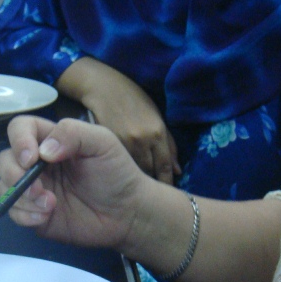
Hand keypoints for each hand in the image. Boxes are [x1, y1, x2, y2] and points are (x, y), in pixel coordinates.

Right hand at [0, 115, 153, 250]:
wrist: (128, 213)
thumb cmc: (116, 173)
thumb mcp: (102, 142)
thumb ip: (73, 134)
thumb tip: (42, 150)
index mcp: (51, 140)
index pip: (20, 128)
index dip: (18, 140)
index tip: (31, 158)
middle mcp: (37, 163)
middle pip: (5, 160)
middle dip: (14, 173)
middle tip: (38, 187)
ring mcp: (34, 189)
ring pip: (4, 187)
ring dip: (21, 197)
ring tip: (50, 205)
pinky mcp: (35, 214)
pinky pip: (13, 212)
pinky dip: (24, 215)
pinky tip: (46, 217)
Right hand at [57, 58, 180, 183]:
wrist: (103, 87)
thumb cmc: (134, 99)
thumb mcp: (156, 116)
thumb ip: (169, 143)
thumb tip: (177, 169)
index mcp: (157, 131)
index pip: (165, 166)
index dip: (168, 181)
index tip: (169, 192)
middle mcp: (142, 139)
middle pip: (150, 171)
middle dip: (154, 182)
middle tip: (154, 194)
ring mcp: (124, 143)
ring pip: (134, 170)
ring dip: (138, 179)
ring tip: (139, 186)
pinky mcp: (107, 144)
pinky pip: (119, 163)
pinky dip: (123, 170)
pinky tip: (123, 174)